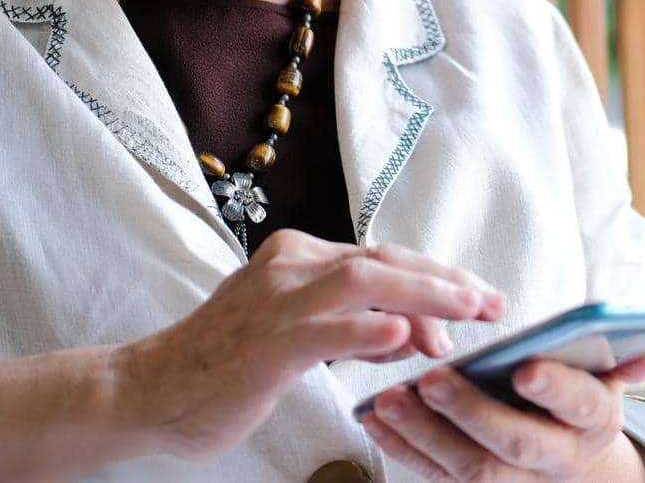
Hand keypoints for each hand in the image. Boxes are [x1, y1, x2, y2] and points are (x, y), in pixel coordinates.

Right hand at [107, 230, 504, 460]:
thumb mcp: (298, 332)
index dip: (439, 275)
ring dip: (424, 296)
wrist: (150, 390)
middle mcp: (291, 265)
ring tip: (468, 312)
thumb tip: (412, 331)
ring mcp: (276, 301)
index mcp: (300, 255)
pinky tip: (404, 338)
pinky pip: (323, 330)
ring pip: (364, 283)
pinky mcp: (264, 343)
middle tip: (493, 302)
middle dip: (446, 281)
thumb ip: (352, 324)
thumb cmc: (226, 363)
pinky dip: (367, 330)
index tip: (482, 296)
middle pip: (385, 261)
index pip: (385, 257)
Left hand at [359, 349, 644, 481]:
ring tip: (390, 398)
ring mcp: (513, 481)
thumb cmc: (580, 401)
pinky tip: (374, 418)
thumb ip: (621, 360)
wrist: (572, 463)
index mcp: (593, 421)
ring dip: (423, 433)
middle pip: (513, 442)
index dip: (554, 388)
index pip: (578, 404)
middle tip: (433, 379)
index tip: (523, 367)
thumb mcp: (607, 379)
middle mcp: (555, 459)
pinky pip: (435, 474)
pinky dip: (402, 448)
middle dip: (471, 412)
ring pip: (467, 467)